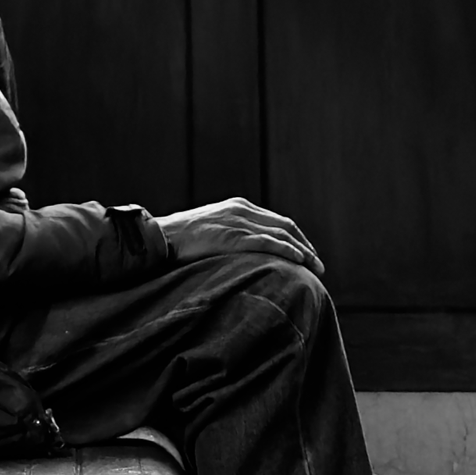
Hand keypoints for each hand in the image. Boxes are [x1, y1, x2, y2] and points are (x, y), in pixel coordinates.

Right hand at [157, 196, 324, 278]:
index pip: (277, 221)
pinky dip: (287, 250)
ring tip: (315, 268)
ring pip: (281, 234)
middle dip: (305, 245)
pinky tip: (299, 261)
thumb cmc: (178, 239)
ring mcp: (237, 222)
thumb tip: (242, 253)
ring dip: (303, 251)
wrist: (157, 237)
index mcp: (237, 206)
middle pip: (285, 226)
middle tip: (318, 265)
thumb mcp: (209, 229)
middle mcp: (241, 210)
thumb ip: (228, 234)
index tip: (307, 254)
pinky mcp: (232, 237)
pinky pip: (267, 243)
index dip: (296, 238)